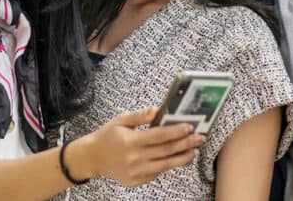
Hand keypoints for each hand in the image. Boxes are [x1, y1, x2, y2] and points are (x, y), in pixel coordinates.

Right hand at [76, 107, 203, 186]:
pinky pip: (156, 173)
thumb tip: (158, 110)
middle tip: (200, 138)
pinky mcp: (136, 181)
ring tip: (194, 151)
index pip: (158, 136)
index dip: (176, 131)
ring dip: (182, 158)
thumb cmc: (108, 136)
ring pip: (165, 165)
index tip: (189, 127)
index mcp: (130, 141)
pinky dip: (168, 165)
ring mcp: (135, 172)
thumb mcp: (121, 120)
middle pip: (166, 151)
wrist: (93, 158)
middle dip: (185, 144)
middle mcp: (133, 158)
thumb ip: (140, 116)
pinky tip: (178, 158)